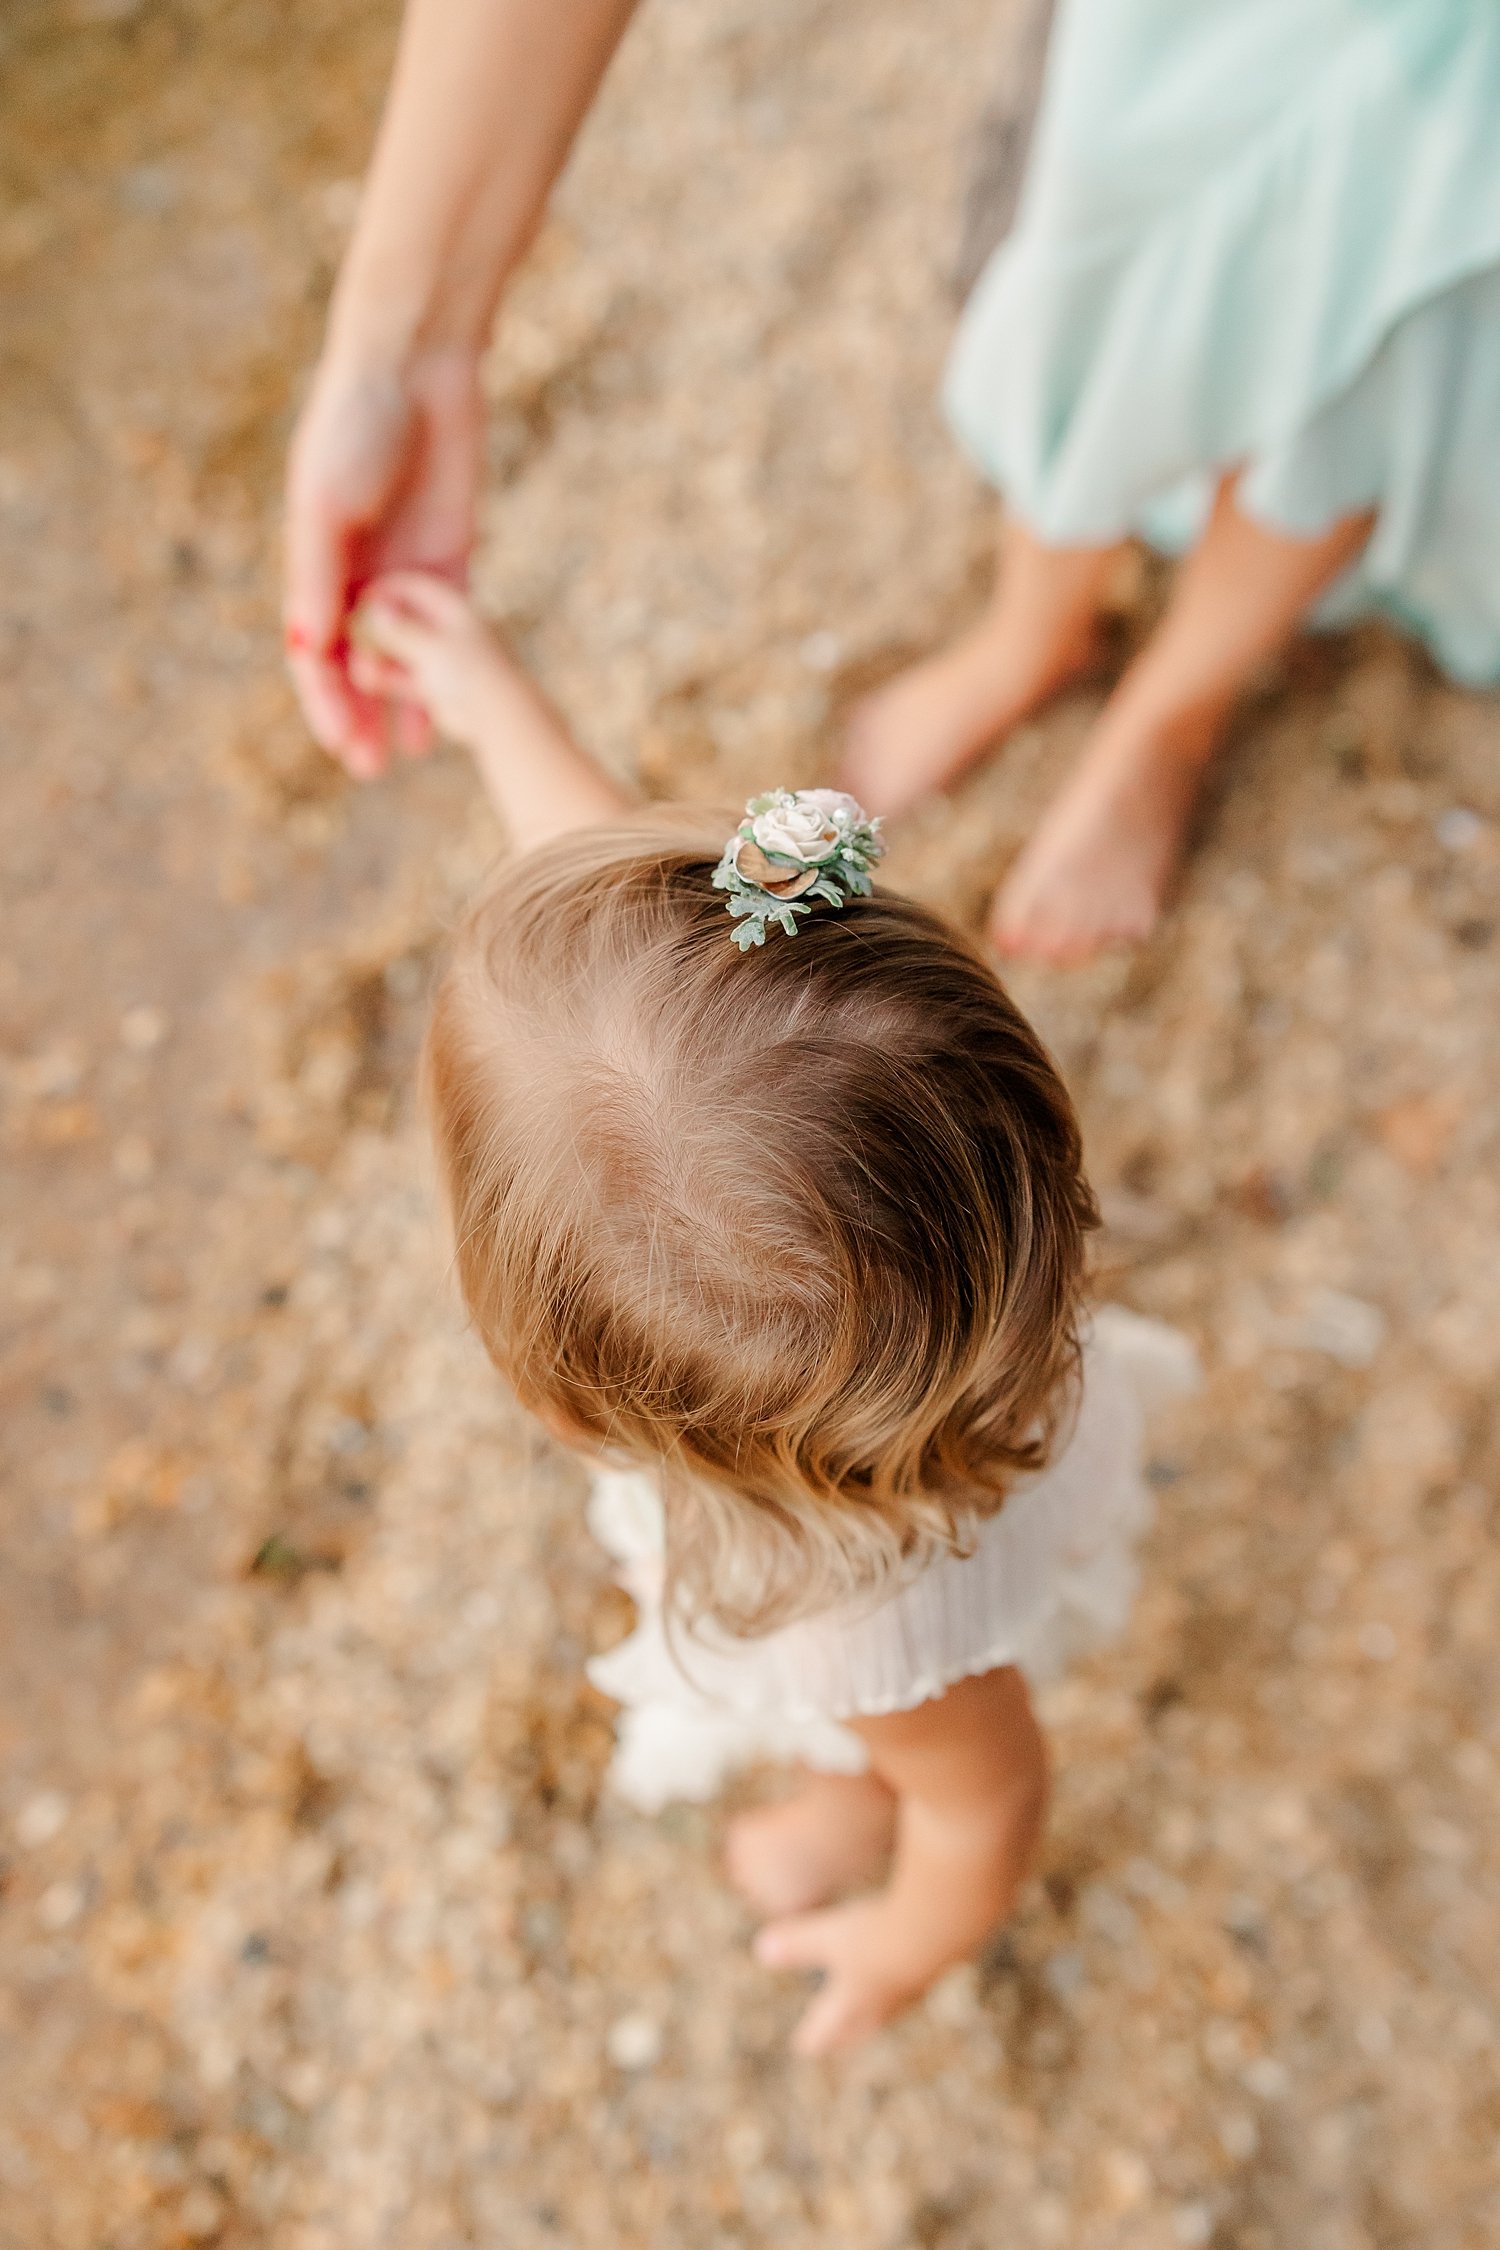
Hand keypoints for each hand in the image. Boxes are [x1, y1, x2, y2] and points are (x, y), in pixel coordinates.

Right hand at [284, 345, 482, 776]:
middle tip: (368, 770)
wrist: (416, 366)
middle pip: (354, 662)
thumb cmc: (355, 423)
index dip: (324, 699)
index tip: (340, 741)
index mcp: (314, 562)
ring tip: (408, 755)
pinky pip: (446, 630)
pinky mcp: (451, 559)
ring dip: (400, 704)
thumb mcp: (326, 502)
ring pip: (400, 656)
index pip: (313, 650)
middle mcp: (355, 573)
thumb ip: (319, 574)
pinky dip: (443, 671)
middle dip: (358, 715)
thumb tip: (311, 647)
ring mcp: (404, 568)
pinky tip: (448, 714)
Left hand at [755, 1895, 935, 2056]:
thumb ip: (796, 1945)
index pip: (826, 2027)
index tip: (803, 2048)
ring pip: (887, 2010)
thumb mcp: (828, 1936)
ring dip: (873, 2015)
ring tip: (869, 2012)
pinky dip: (897, 1988)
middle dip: (844, 2035)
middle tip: (836, 2043)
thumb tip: (761, 1949)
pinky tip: (901, 1976)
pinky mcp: (931, 1971)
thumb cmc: (876, 1936)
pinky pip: (908, 1988)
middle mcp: (880, 2004)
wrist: (937, 1930)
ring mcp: (909, 1990)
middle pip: (858, 2027)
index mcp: (851, 2002)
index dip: (813, 2036)